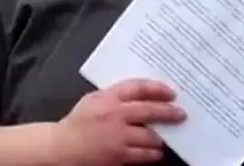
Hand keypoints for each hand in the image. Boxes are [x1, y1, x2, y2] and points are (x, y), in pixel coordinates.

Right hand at [51, 79, 184, 165]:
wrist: (63, 147)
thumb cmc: (78, 122)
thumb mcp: (93, 100)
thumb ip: (114, 95)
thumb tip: (141, 94)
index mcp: (108, 98)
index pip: (138, 88)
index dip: (157, 88)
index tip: (170, 92)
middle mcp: (115, 115)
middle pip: (150, 111)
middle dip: (169, 112)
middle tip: (180, 114)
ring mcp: (118, 137)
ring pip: (151, 136)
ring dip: (160, 138)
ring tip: (163, 138)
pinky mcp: (119, 156)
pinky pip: (144, 155)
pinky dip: (152, 154)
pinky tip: (154, 152)